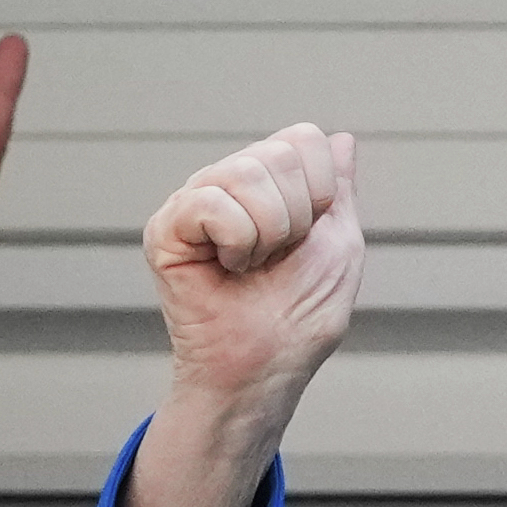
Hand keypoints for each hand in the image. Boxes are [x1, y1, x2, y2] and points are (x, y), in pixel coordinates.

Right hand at [146, 124, 363, 406]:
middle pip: (280, 154)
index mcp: (269, 184)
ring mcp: (194, 202)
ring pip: (247, 173)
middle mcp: (227, 183)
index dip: (322, 194)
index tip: (308, 239)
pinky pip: (212, 203)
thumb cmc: (300, 317)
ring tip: (251, 266)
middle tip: (276, 259)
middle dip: (297, 219)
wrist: (266, 367)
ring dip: (269, 234)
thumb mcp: (339, 246)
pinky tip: (227, 268)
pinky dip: (237, 243)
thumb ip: (339, 190)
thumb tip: (340, 139)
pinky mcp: (166, 227)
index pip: (304, 139)